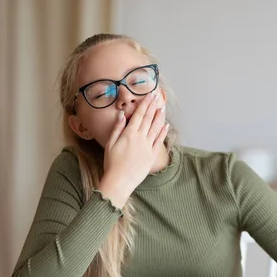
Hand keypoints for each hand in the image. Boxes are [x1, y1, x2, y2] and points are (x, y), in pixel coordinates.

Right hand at [98, 90, 167, 207]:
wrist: (120, 181)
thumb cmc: (112, 163)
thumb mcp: (110, 144)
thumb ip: (117, 128)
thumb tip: (121, 114)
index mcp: (129, 134)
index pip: (139, 115)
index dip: (145, 103)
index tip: (149, 95)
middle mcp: (140, 138)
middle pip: (148, 118)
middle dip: (153, 105)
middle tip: (157, 95)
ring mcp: (148, 146)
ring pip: (156, 127)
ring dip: (160, 116)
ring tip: (163, 106)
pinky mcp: (152, 155)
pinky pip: (159, 141)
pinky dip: (163, 132)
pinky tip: (165, 125)